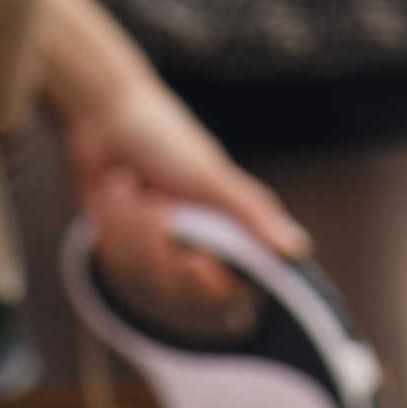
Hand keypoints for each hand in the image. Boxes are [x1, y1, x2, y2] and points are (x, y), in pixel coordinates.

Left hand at [57, 63, 308, 328]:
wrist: (107, 113)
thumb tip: (299, 249)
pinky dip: (108, 221)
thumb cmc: (168, 139)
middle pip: (174, 288)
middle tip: (155, 200)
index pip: (224, 294)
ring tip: (130, 186)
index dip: (202, 278)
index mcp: (225, 238)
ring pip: (137, 274)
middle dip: (155, 240)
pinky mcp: (121, 250)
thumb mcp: (214, 177)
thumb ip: (254, 216)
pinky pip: (111, 262)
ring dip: (128, 223)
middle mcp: (193, 252)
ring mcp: (154, 254)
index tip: (191, 253)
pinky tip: (113, 192)